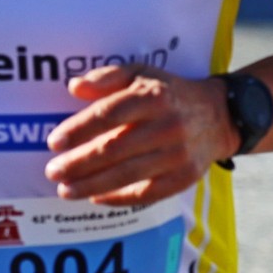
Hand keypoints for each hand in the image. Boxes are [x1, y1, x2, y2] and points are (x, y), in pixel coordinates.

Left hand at [45, 64, 236, 206]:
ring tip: (65, 190)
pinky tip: (95, 198)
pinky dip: (118, 199)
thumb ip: (107, 77)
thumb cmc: (169, 93)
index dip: (79, 129)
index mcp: (154, 96)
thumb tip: (74, 87)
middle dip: (78, 163)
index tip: (54, 142)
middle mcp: (168, 126)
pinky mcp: (184, 178)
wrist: (219, 116)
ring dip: (91, 185)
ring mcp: (178, 155)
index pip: (109, 113)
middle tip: (53, 171)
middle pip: (114, 148)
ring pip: (127, 175)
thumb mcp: (142, 73)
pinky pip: (146, 194)